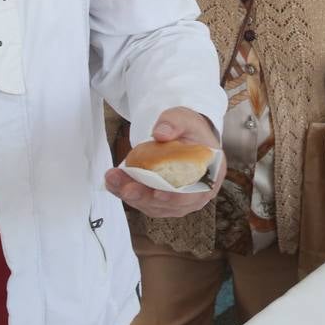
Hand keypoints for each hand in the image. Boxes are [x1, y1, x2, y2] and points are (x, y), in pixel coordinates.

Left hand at [105, 107, 224, 217]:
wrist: (183, 136)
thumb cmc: (188, 129)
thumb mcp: (184, 118)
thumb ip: (174, 123)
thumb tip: (160, 133)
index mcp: (212, 175)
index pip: (197, 193)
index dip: (178, 197)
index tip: (158, 194)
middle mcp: (198, 194)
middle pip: (170, 204)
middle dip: (145, 196)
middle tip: (126, 187)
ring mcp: (179, 200)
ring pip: (154, 206)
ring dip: (131, 196)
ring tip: (113, 179)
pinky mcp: (162, 201)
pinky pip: (144, 201)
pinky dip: (128, 193)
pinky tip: (114, 182)